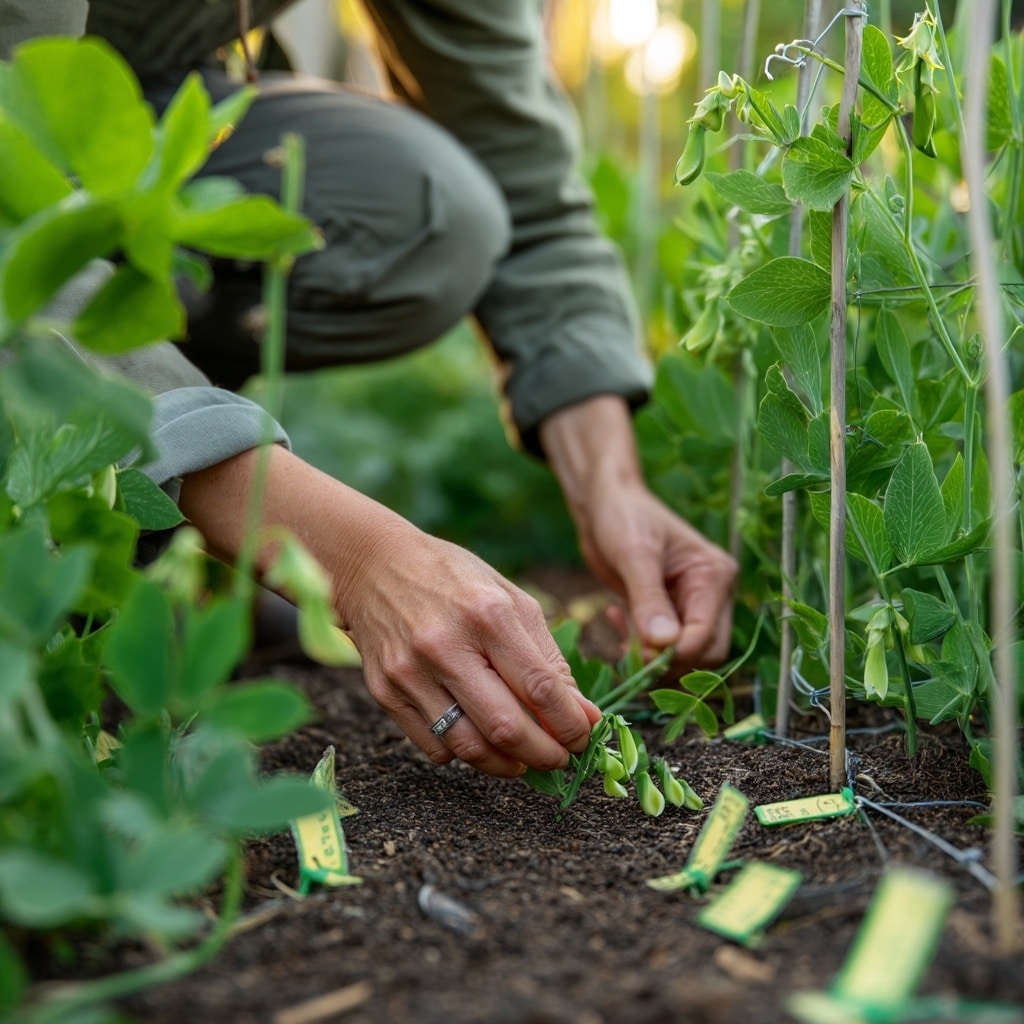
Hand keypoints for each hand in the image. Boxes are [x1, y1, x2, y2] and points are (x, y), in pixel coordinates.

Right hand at [179, 446, 598, 777]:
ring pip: (469, 747)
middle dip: (546, 755)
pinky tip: (480, 741)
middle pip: (507, 727)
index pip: (541, 688)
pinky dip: (465, 755)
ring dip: (507, 765)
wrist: (375, 565)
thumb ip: (548, 658)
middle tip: (560, 759)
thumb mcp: (510, 599)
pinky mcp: (385, 692)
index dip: (571, 724)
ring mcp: (410, 672)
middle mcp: (446, 645)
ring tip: (524, 760)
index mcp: (487, 614)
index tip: (584, 737)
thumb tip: (583, 715)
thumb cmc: (454, 579)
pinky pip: (435, 747)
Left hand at [540, 395, 736, 667]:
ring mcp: (691, 604)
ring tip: (618, 632)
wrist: (604, 504)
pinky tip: (614, 617)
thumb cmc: (623, 517)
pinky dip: (639, 644)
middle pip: (704, 652)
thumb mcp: (634, 555)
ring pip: (684, 655)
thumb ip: (648, 599)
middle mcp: (711, 593)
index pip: (707, 634)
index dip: (676, 653)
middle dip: (667, 662)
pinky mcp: (669, 611)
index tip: (641, 656)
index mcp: (714, 575)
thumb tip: (663, 645)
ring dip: (651, 657)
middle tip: (627, 654)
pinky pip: (662, 645)